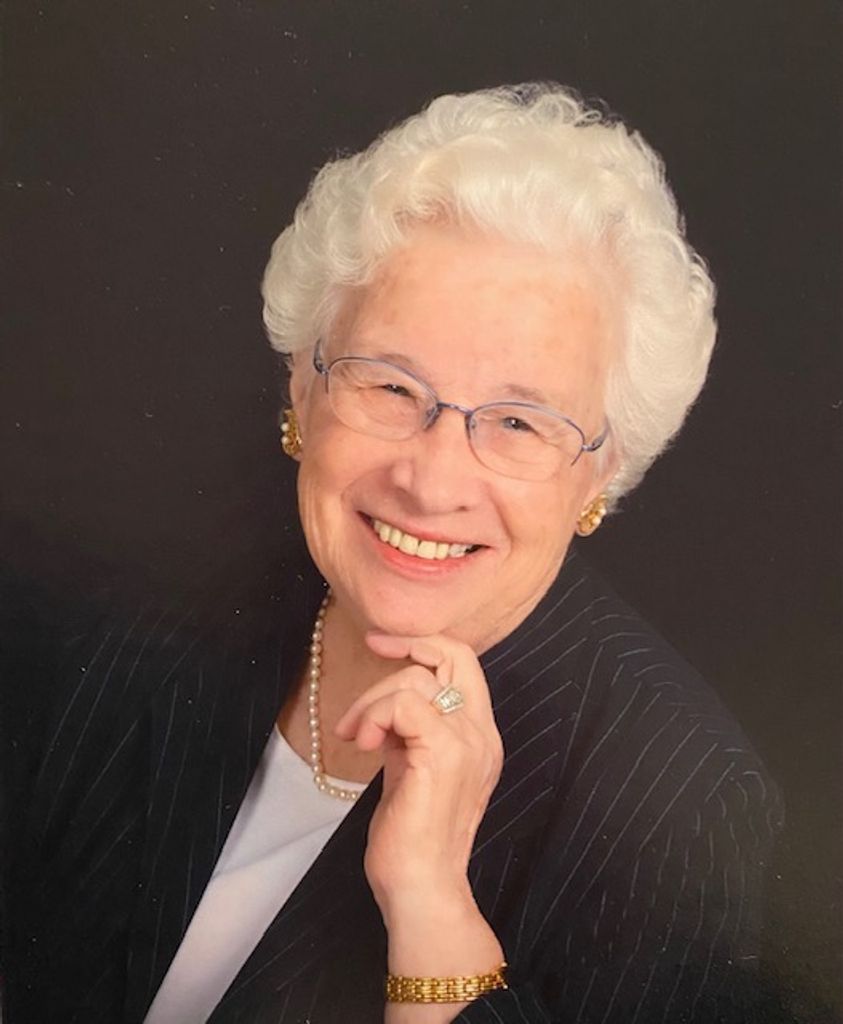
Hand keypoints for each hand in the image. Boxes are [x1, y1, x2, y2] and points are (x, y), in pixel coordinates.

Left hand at [334, 632, 503, 924]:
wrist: (421, 887)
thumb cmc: (411, 838)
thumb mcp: (413, 769)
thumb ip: (410, 732)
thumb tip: (385, 706)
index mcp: (479, 737)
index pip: (465, 664)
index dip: (424, 644)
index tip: (383, 646)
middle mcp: (482, 734)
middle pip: (454, 654)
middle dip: (406, 645)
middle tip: (369, 651)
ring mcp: (468, 742)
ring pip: (416, 680)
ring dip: (373, 700)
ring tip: (356, 735)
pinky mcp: (443, 753)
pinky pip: (404, 702)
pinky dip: (375, 714)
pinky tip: (364, 742)